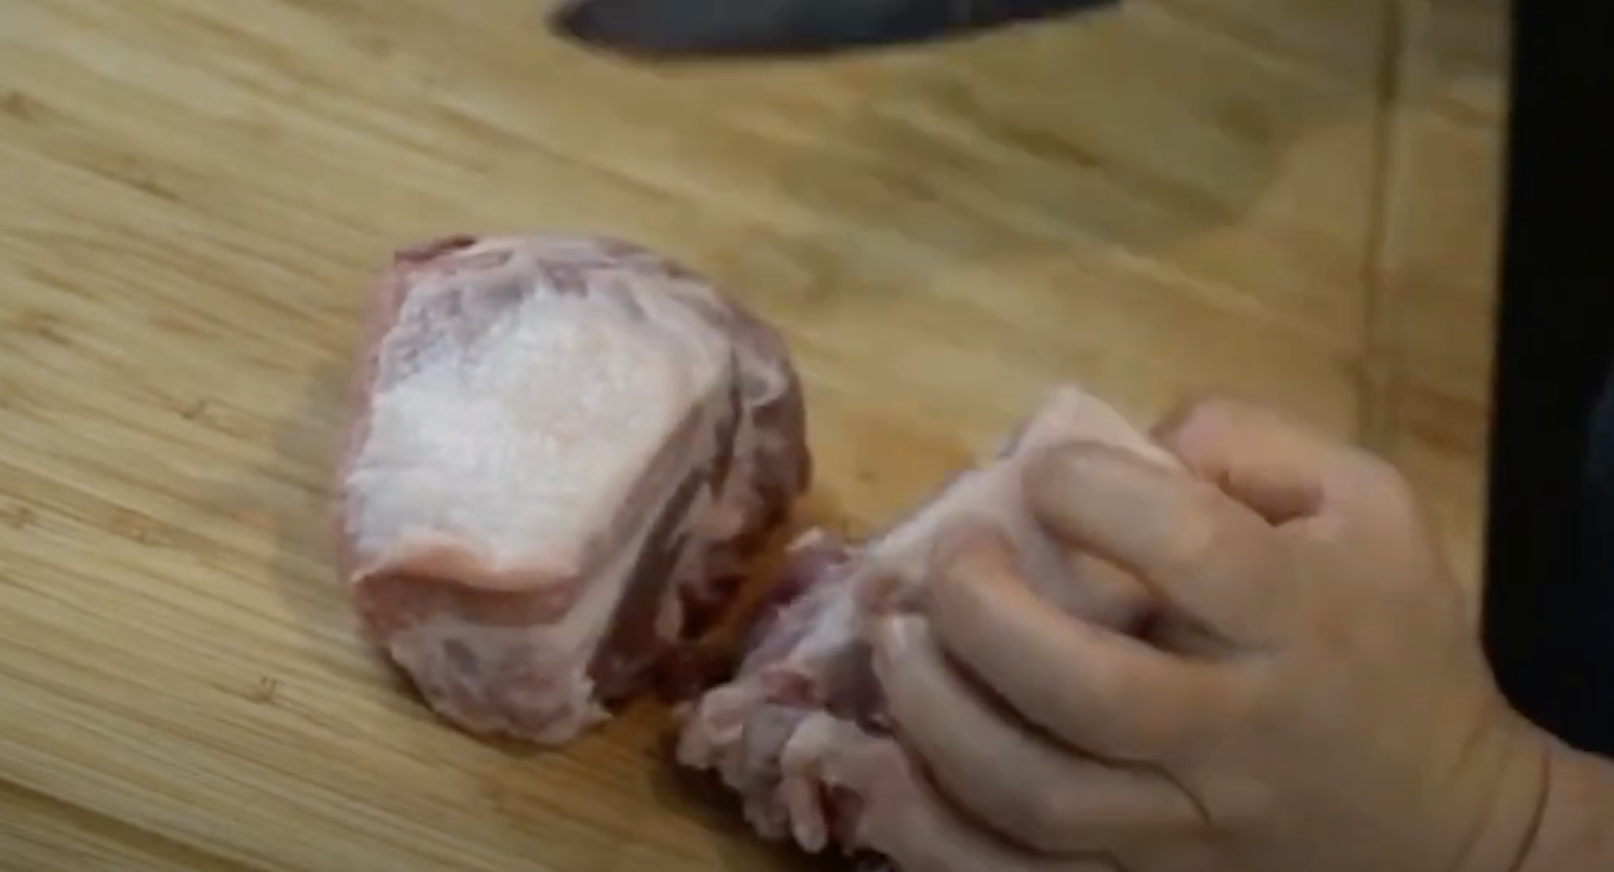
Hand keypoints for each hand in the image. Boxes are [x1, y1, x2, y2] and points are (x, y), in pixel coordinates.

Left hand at [871, 396, 1551, 871]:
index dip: (1088, 492)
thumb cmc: (1389, 635)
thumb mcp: (1364, 504)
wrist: (1445, 826)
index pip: (1186, 550)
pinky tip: (880, 772)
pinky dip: (935, 836)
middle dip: (982, 611)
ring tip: (894, 644)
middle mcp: (1237, 732)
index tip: (1041, 473)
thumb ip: (1247, 445)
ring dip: (936, 716)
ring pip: (1037, 796)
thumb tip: (1116, 443)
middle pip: (1085, 687)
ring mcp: (1185, 829)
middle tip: (944, 562)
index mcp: (1299, 616)